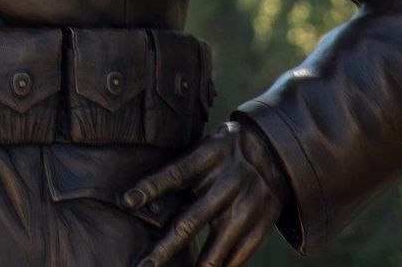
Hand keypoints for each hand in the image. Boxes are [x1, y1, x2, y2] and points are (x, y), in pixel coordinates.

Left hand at [123, 119, 290, 266]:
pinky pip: (238, 255)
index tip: (124, 201)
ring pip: (216, 247)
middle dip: (164, 247)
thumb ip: (178, 170)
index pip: (175, 174)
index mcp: (209, 157)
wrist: (277, 153)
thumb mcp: (204, 147)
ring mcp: (246, 208)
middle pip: (191, 221)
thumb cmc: (225, 152)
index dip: (150, 188)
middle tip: (142, 265)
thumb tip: (136, 193)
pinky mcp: (261, 226)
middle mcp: (227, 184)